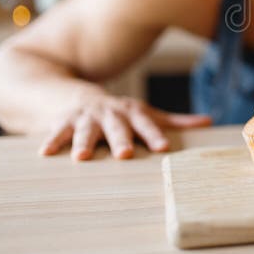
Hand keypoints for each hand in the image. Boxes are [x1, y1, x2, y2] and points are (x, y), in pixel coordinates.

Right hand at [38, 94, 212, 160]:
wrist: (76, 96)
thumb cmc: (119, 113)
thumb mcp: (145, 113)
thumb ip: (174, 121)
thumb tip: (209, 121)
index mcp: (132, 113)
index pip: (146, 125)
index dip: (155, 136)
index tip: (163, 148)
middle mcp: (110, 114)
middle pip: (117, 128)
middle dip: (121, 140)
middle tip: (124, 155)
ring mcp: (86, 118)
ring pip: (85, 131)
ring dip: (83, 142)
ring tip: (81, 157)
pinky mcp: (63, 123)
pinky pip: (56, 133)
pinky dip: (51, 142)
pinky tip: (45, 153)